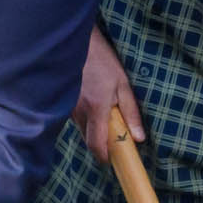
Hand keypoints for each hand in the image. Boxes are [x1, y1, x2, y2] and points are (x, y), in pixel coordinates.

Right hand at [74, 31, 137, 156]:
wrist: (74, 42)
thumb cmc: (102, 60)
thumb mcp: (122, 83)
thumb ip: (131, 111)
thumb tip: (139, 137)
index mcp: (96, 107)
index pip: (96, 144)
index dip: (104, 156)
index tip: (112, 159)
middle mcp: (78, 111)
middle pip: (87, 140)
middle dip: (100, 143)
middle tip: (113, 136)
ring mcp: (68, 106)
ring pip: (81, 128)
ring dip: (93, 128)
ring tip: (103, 111)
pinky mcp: (63, 101)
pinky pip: (74, 118)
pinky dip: (84, 117)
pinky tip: (91, 101)